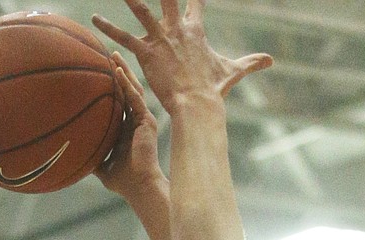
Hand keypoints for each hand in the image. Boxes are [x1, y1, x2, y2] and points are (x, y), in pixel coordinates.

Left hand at [93, 0, 270, 111]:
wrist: (199, 104)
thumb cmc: (214, 90)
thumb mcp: (233, 71)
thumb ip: (251, 62)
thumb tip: (271, 61)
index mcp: (195, 29)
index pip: (194, 1)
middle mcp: (178, 28)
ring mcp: (162, 38)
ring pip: (143, 9)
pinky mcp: (147, 53)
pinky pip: (124, 38)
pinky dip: (108, 30)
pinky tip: (93, 20)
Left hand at [96, 58, 163, 198]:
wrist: (140, 187)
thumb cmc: (124, 182)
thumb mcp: (102, 167)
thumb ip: (91, 159)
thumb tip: (72, 159)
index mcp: (128, 129)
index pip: (120, 103)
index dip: (113, 88)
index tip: (101, 73)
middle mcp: (137, 122)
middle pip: (128, 91)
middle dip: (120, 72)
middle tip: (109, 56)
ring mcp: (143, 120)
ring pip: (133, 89)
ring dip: (124, 72)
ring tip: (115, 55)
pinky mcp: (147, 121)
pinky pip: (136, 98)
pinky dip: (127, 85)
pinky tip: (119, 72)